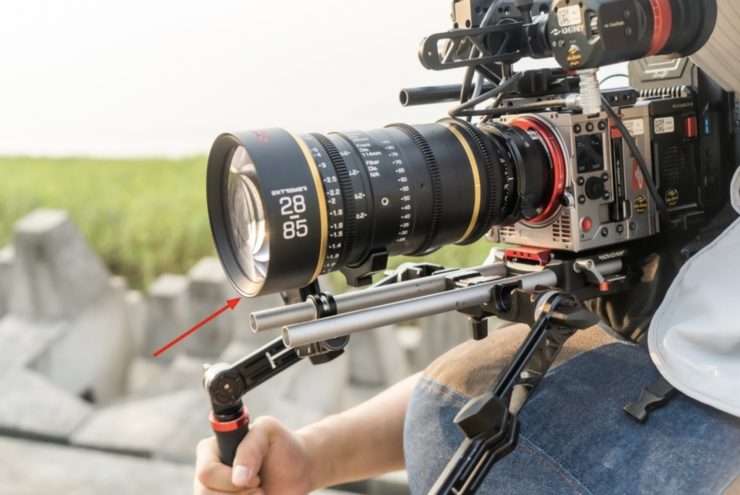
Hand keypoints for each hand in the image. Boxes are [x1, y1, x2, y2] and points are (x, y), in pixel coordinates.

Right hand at [194, 416, 313, 494]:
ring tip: (260, 494)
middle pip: (205, 494)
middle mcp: (208, 472)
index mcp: (211, 449)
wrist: (298, 470)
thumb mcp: (268, 432)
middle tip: (259, 488)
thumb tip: (238, 478)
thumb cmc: (282, 445)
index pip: (206, 472)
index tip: (255, 478)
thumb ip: (251, 446)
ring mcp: (215, 490)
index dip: (230, 480)